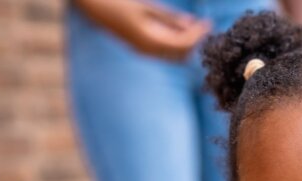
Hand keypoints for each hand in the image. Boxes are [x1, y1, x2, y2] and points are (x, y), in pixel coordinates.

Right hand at [74, 0, 209, 60]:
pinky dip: (177, 42)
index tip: (209, 23)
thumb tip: (191, 23)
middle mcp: (147, 51)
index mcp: (149, 41)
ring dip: (187, 43)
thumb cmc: (118, 2)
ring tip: (196, 25)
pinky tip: (181, 26)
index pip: (183, 44)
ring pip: (175, 55)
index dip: (198, 34)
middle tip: (204, 24)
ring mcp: (144, 51)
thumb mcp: (147, 8)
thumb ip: (169, 18)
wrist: (92, 7)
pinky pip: (165, 51)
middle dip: (195, 41)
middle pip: (182, 54)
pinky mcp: (141, 48)